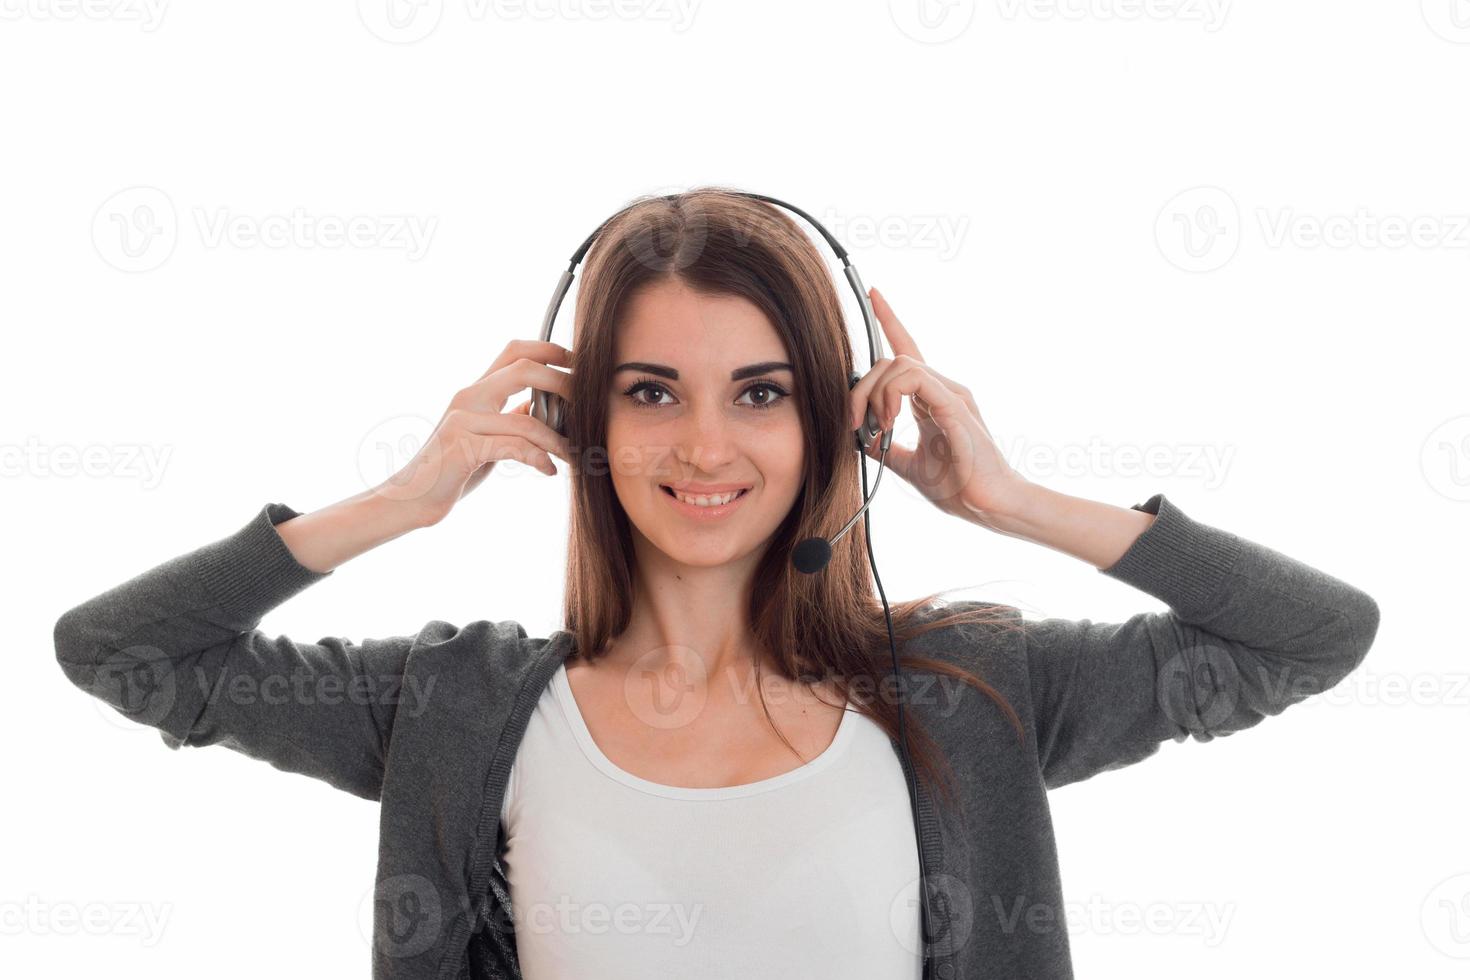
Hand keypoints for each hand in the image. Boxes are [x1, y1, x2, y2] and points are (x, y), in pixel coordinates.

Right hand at [375, 339, 573, 526]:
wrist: (410, 498)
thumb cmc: (452, 470)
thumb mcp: (486, 438)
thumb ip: (510, 419)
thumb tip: (541, 407)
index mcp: (476, 391)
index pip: (514, 351)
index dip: (550, 349)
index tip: (580, 363)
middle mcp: (468, 397)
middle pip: (524, 368)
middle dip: (563, 382)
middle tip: (589, 404)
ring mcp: (463, 420)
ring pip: (526, 420)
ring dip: (559, 441)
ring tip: (575, 457)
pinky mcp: (463, 447)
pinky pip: (513, 447)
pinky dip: (539, 459)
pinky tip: (549, 472)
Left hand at [849, 287, 1030, 528]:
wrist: (989, 506)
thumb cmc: (959, 486)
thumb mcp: (908, 464)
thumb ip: (885, 448)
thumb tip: (859, 439)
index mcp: (932, 399)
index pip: (908, 349)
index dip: (890, 320)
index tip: (874, 294)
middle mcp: (942, 389)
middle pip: (889, 360)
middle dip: (859, 388)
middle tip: (854, 423)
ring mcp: (951, 394)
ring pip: (898, 364)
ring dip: (874, 393)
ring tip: (876, 426)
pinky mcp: (955, 405)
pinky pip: (914, 379)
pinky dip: (891, 396)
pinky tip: (889, 421)